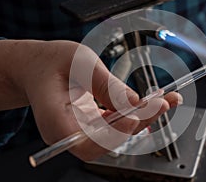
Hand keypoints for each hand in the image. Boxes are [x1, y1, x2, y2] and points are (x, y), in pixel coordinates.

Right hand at [0, 39, 181, 160]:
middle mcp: (68, 134)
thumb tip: (135, 102)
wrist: (40, 66)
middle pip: (108, 141)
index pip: (88, 143)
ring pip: (117, 134)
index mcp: (55, 121)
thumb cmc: (51, 62)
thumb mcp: (79, 62)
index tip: (140, 113)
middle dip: (140, 122)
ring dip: (143, 118)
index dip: (117, 132)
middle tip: (164, 102)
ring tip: (165, 100)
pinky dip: (135, 114)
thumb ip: (106, 84)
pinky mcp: (92, 126)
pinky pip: (116, 125)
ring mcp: (81, 132)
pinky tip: (151, 103)